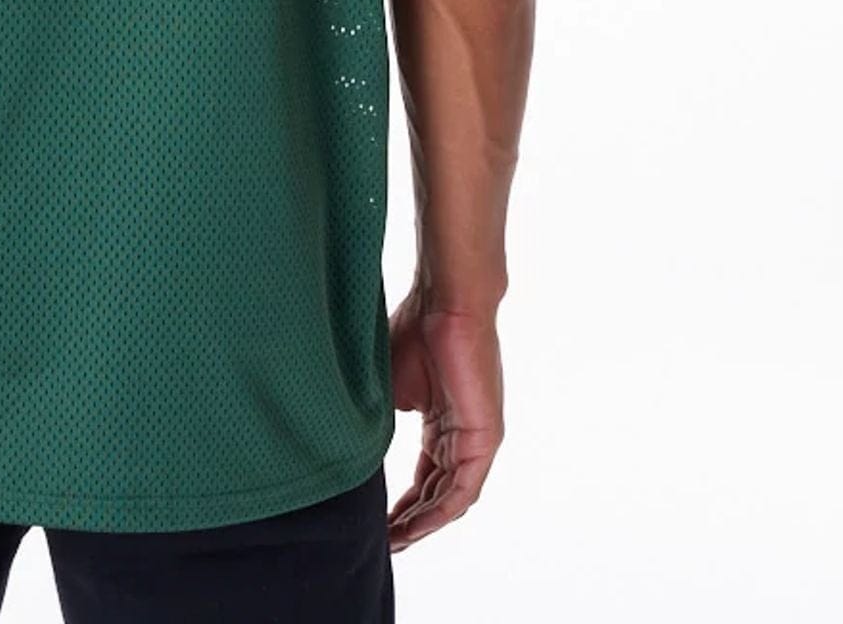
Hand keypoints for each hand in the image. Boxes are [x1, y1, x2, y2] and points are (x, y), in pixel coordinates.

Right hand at [385, 288, 503, 551]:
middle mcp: (461, 438)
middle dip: (410, 523)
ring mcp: (476, 440)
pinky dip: (438, 512)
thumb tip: (358, 445)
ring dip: (423, 524)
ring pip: (450, 498)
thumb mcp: (389, 385)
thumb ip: (382, 419)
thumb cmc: (416, 329)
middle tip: (382, 541)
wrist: (445, 302)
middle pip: (436, 495)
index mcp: (442, 425)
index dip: (402, 505)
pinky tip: (415, 526)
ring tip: (394, 541)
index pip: (424, 478)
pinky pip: (463, 489)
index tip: (376, 523)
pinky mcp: (484, 438)